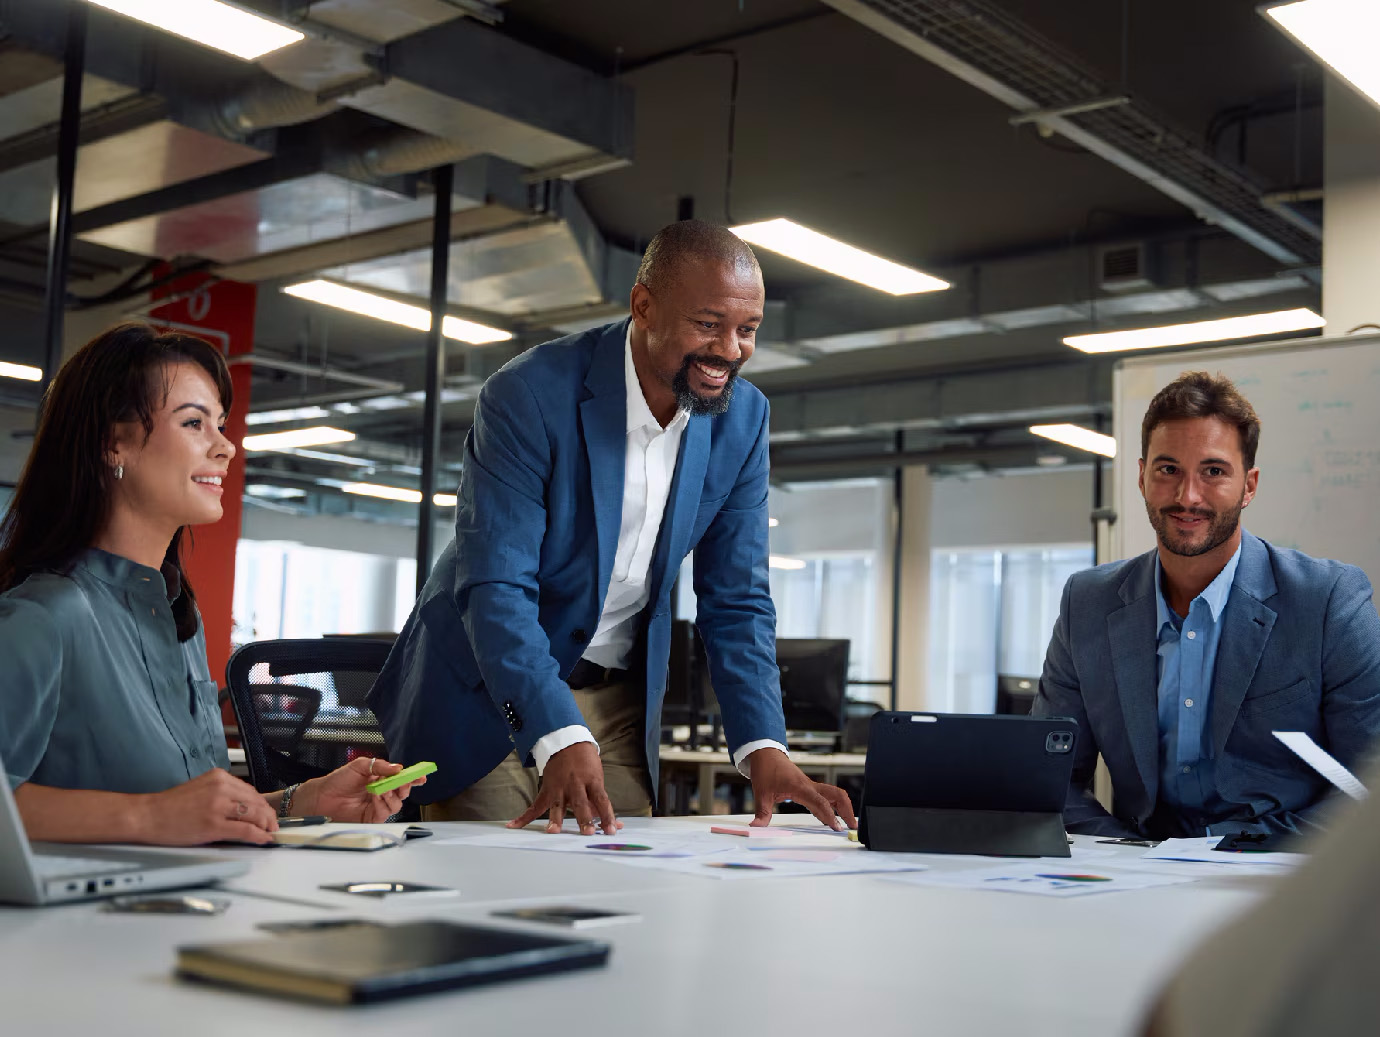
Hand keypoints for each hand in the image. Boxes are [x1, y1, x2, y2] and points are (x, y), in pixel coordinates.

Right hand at [141, 769, 277, 844]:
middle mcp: (221, 788)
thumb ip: (222, 793)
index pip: (250, 791)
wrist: (148, 815)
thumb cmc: (170, 806)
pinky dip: (259, 835)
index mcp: (219, 777)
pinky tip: (264, 838)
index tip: (267, 813)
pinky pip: (245, 829)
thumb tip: (244, 806)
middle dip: (268, 815)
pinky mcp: (213, 824)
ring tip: (270, 832)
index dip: (262, 804)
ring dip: (266, 824)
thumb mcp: (200, 789)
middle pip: (256, 801)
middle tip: (273, 825)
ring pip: (254, 814)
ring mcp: (218, 806)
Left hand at [295, 757, 425, 822]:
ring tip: (381, 790)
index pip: (401, 778)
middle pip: (402, 792)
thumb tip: (398, 768)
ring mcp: (377, 806)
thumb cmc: (337, 781)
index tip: (421, 775)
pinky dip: (383, 804)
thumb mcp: (359, 766)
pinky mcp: (371, 818)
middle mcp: (381, 793)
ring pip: (396, 804)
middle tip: (402, 781)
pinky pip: (385, 813)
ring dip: (392, 796)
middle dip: (405, 786)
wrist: (320, 797)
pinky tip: (376, 797)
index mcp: (380, 779)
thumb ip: (380, 766)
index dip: (412, 777)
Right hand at [509, 741, 623, 834]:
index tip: (611, 829)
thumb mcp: (597, 780)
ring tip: (552, 831)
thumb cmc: (586, 764)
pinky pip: (535, 806)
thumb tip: (615, 825)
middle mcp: (576, 785)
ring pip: (558, 806)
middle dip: (584, 818)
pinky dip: (523, 817)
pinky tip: (513, 825)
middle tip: (588, 832)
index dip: (607, 815)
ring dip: (556, 819)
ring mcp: (560, 788)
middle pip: (581, 803)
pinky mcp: (547, 790)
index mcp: (592, 781)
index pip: (602, 800)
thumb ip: (601, 804)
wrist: (567, 743)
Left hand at [746, 749, 857, 830]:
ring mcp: (811, 786)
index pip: (820, 802)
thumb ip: (762, 813)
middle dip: (846, 810)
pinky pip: (826, 796)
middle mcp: (810, 786)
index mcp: (801, 787)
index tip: (836, 827)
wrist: (765, 754)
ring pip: (834, 794)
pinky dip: (833, 806)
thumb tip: (756, 827)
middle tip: (852, 826)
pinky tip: (832, 818)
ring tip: (847, 823)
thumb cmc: (765, 770)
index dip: (829, 815)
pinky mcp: (809, 787)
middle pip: (837, 795)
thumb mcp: (761, 793)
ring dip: (843, 807)